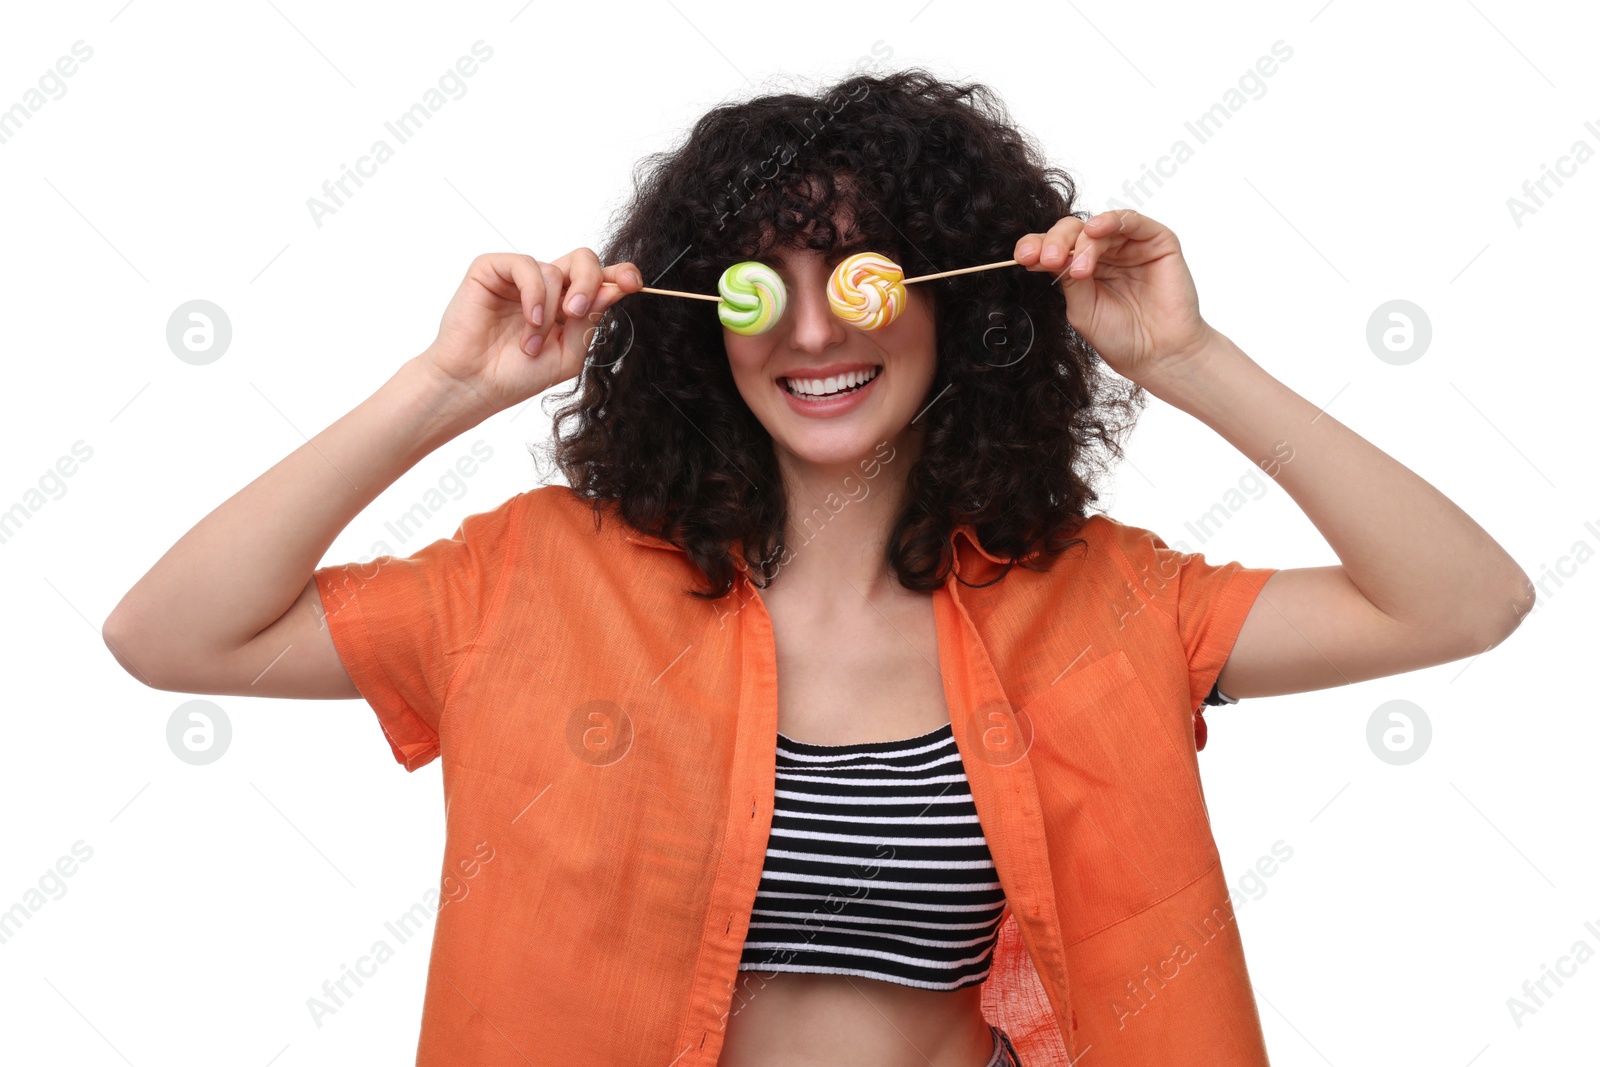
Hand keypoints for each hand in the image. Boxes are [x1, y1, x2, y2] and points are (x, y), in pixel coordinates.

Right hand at [421, 250, 642, 416]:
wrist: (475, 385)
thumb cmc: (516, 375)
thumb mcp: (568, 355)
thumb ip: (589, 321)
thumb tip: (615, 288)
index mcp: (567, 304)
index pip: (600, 278)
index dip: (620, 274)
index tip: (632, 283)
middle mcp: (546, 286)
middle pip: (583, 259)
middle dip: (589, 282)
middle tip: (576, 312)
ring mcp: (519, 277)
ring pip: (554, 270)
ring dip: (548, 313)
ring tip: (531, 344)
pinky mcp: (492, 270)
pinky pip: (526, 265)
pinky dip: (534, 295)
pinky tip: (529, 320)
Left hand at [1014, 210, 1216, 385]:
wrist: (1159, 354)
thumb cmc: (1122, 338)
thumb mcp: (1082, 310)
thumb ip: (1068, 281)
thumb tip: (1046, 255)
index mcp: (1082, 269)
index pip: (1055, 249)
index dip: (1038, 247)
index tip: (1022, 257)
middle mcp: (1105, 254)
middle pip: (1073, 232)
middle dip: (1056, 242)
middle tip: (1048, 259)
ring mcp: (1130, 246)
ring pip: (1099, 227)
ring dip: (1083, 241)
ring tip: (1077, 266)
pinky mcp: (1157, 241)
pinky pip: (1132, 220)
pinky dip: (1113, 220)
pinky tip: (1097, 230)